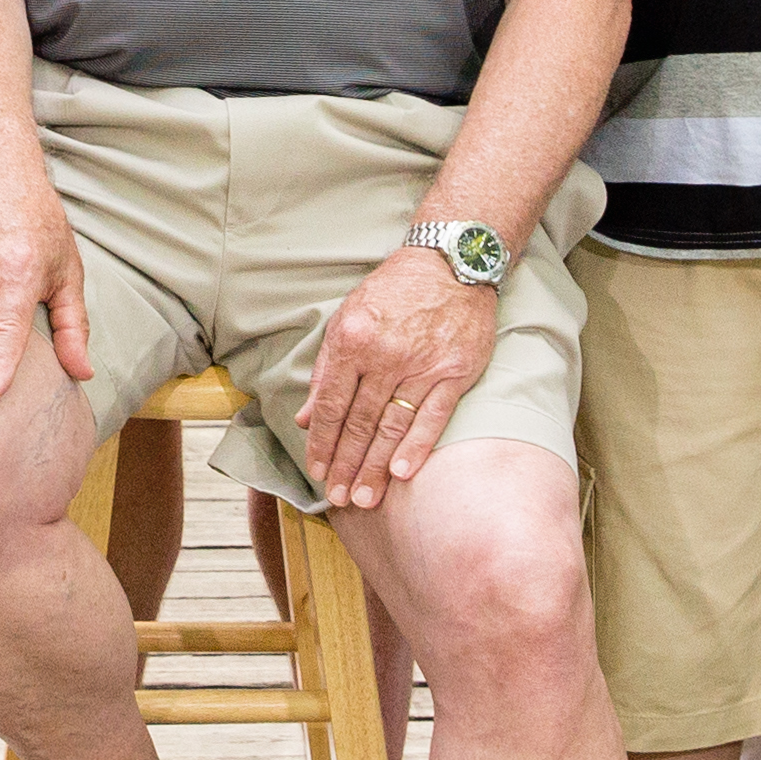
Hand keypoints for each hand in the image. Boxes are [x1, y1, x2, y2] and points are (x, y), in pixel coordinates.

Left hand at [298, 242, 500, 505]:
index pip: (330, 404)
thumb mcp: (348, 317)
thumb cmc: (395, 291)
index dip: (321, 442)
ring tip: (364, 497)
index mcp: (352, 340)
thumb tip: (305, 417)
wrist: (451, 262)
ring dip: (375, 466)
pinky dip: (417, 446)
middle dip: (345, 464)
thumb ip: (326, 369)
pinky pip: (432, 417)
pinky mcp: (455, 372)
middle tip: (337, 497)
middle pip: (359, 422)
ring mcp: (422, 365)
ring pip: (392, 426)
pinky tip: (402, 473)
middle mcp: (384, 355)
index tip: (316, 470)